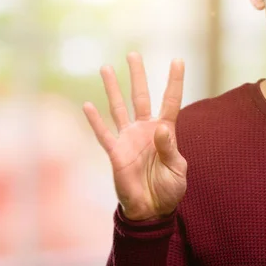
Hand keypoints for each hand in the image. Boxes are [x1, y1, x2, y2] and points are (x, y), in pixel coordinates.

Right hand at [83, 52, 186, 220]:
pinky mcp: (115, 153)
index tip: (177, 60)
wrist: (152, 211)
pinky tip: (88, 104)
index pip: (170, 100)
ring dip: (112, 89)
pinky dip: (95, 121)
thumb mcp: (177, 170)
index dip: (174, 81)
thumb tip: (160, 128)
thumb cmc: (168, 190)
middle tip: (133, 54)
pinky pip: (104, 134)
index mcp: (165, 131)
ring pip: (119, 108)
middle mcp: (145, 130)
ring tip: (106, 68)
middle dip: (137, 75)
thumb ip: (169, 148)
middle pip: (140, 96)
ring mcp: (129, 139)